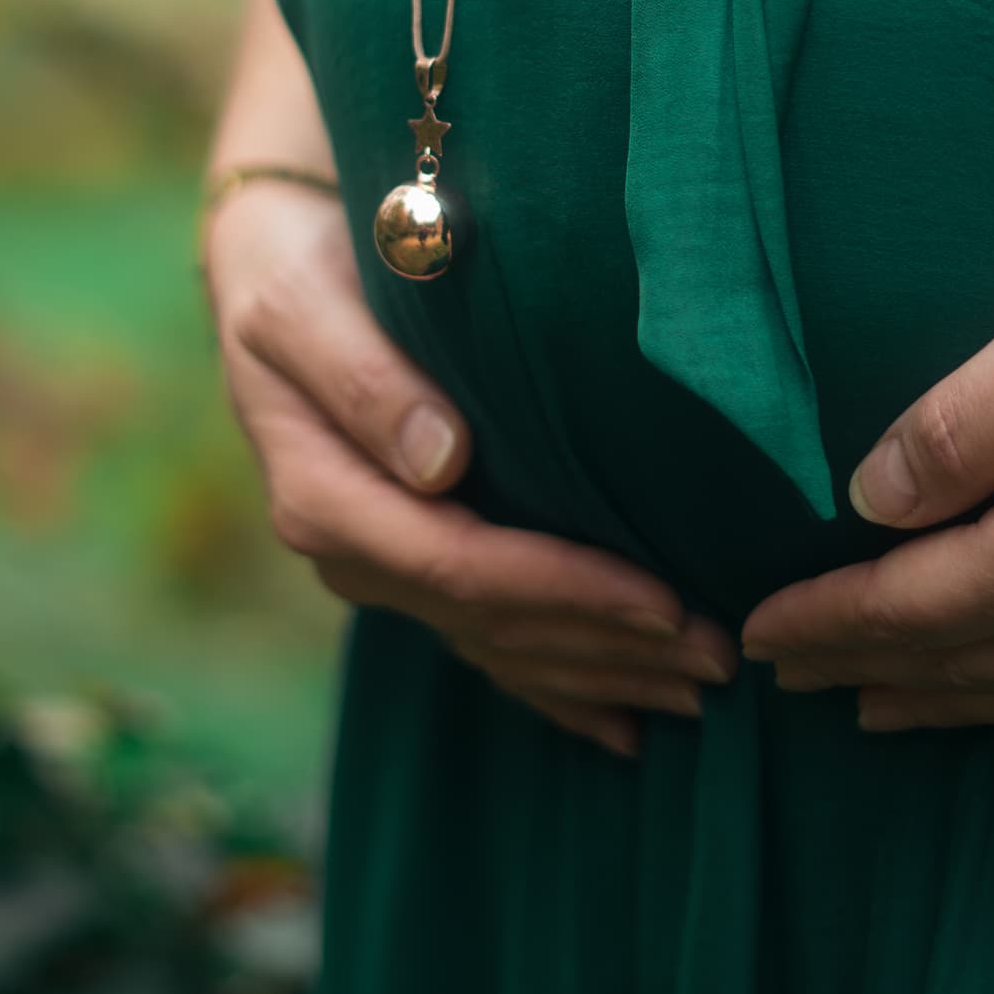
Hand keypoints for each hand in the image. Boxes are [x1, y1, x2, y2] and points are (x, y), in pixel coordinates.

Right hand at [208, 177, 732, 756]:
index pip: (460, 566)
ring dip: (602, 674)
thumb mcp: (306, 306)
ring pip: (500, 647)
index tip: (664, 602)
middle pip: (492, 624)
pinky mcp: (411, 565)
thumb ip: (364, 378)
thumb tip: (440, 460)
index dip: (565, 591)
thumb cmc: (300, 269)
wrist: (272, 268)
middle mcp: (353, 550)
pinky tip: (623, 725)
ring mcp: (382, 567)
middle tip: (721, 658)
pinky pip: (486, 645)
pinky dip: (557, 686)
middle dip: (608, 648)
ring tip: (704, 690)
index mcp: (324, 495)